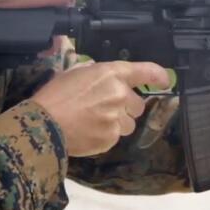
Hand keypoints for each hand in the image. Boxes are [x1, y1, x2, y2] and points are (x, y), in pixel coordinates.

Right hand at [32, 61, 169, 156]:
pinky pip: (115, 137)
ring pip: (129, 124)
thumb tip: (103, 78)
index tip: (165, 80)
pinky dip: (105, 136)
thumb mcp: (74, 72)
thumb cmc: (55, 94)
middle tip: (105, 109)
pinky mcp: (111, 138)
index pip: (145, 71)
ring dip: (118, 123)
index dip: (158, 75)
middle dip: (126, 107)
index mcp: (111, 74)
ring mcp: (117, 118)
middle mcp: (120, 94)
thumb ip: (95, 73)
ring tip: (95, 123)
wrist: (44, 124)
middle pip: (138, 104)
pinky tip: (88, 132)